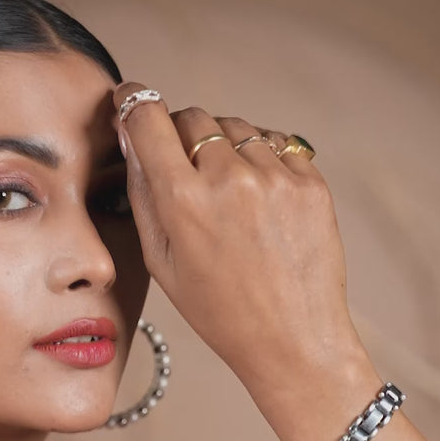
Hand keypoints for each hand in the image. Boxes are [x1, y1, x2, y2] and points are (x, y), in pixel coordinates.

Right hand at [112, 81, 368, 405]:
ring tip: (229, 197)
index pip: (149, 117)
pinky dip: (261, 159)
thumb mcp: (162, 262)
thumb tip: (129, 136)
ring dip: (223, 147)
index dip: (133, 102)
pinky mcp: (309, 181)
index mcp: (184, 200)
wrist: (294, 340)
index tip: (130, 100)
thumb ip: (142, 193)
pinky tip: (259, 200)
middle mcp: (230, 178)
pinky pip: (275, 143)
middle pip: (192, 117)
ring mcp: (275, 176)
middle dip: (181, 135)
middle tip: (186, 174)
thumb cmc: (221, 311)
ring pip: (235, 127)